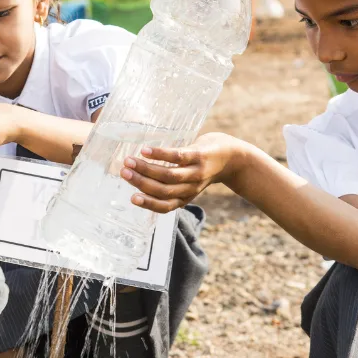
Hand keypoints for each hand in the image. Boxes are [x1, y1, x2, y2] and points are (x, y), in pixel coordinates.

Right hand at [121, 132, 240, 212]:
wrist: (234, 157)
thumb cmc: (203, 168)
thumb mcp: (188, 182)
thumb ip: (169, 185)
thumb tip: (140, 180)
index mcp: (185, 197)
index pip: (165, 206)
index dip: (148, 204)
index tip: (131, 198)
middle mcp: (190, 188)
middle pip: (163, 190)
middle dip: (141, 183)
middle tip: (124, 172)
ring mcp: (196, 172)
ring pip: (168, 175)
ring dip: (146, 169)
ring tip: (129, 160)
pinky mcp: (199, 156)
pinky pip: (177, 156)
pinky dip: (160, 154)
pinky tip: (146, 150)